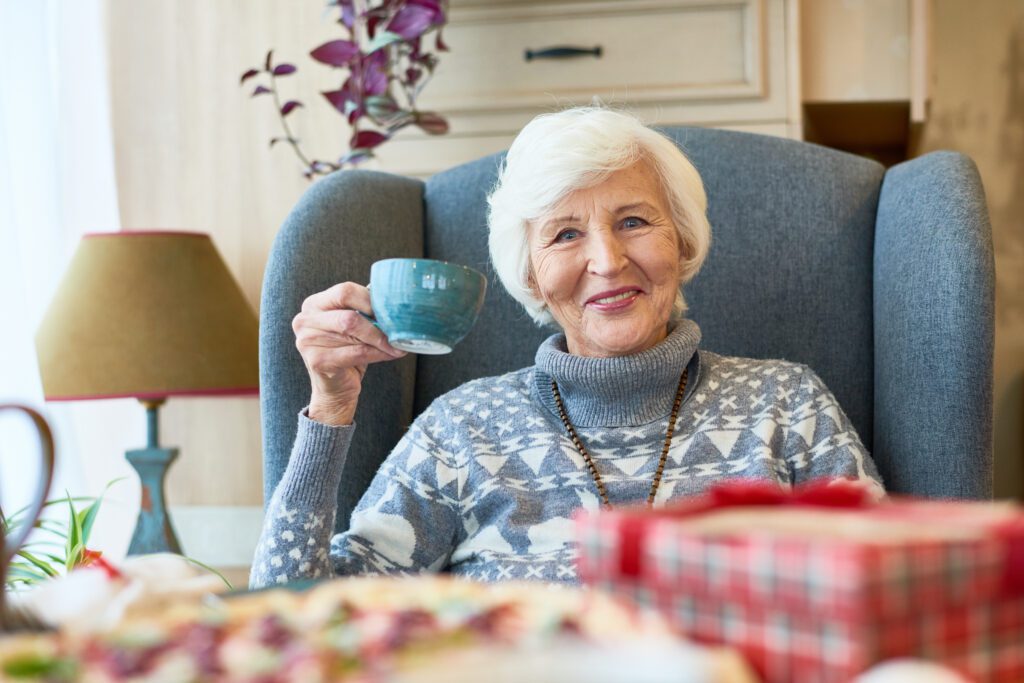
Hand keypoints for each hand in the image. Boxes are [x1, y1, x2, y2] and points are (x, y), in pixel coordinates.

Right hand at [292, 282, 405, 425]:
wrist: (335, 389)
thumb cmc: (346, 351)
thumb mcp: (351, 327)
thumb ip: (363, 312)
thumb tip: (394, 305)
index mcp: (313, 304)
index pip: (345, 291)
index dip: (370, 300)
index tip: (389, 310)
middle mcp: (305, 320)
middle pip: (350, 314)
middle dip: (378, 324)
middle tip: (398, 330)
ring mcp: (308, 341)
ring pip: (355, 333)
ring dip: (382, 340)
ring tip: (397, 343)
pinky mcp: (317, 360)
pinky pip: (357, 353)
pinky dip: (378, 353)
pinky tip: (391, 353)